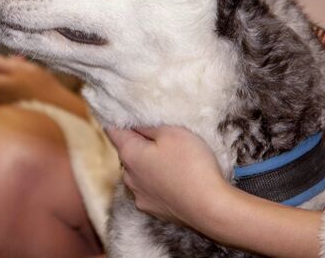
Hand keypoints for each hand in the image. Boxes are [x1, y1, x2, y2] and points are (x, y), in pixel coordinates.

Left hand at [0, 53, 86, 115]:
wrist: (57, 111)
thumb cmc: (38, 87)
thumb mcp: (16, 67)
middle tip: (10, 57)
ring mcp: (1, 105)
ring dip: (5, 73)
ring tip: (24, 64)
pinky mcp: (11, 108)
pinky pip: (5, 91)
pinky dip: (12, 82)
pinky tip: (29, 77)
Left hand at [106, 126, 229, 227]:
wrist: (211, 208)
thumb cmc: (192, 166)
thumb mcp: (171, 132)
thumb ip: (147, 125)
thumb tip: (133, 124)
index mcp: (129, 154)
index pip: (113, 131)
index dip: (121, 120)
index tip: (132, 115)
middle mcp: (129, 177)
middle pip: (127, 151)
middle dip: (140, 142)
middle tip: (164, 137)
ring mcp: (140, 195)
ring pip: (138, 171)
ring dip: (149, 164)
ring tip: (173, 160)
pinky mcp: (153, 209)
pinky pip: (150, 189)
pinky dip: (158, 182)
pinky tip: (175, 179)